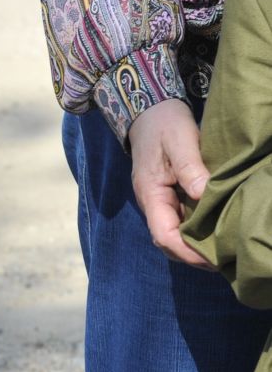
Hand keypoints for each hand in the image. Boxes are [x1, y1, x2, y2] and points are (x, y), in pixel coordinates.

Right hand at [128, 99, 213, 267]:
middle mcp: (152, 203)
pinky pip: (179, 221)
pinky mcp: (168, 195)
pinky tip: (212, 231)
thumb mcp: (180, 141)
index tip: (211, 259)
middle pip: (167, 242)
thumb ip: (191, 169)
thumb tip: (205, 195)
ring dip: (193, 246)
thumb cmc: (164, 123)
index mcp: (150, 194)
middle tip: (222, 261)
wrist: (149, 110)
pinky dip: (194, 232)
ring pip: (173, 234)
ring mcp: (159, 201)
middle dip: (192, 256)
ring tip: (219, 251)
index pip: (163, 235)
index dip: (186, 252)